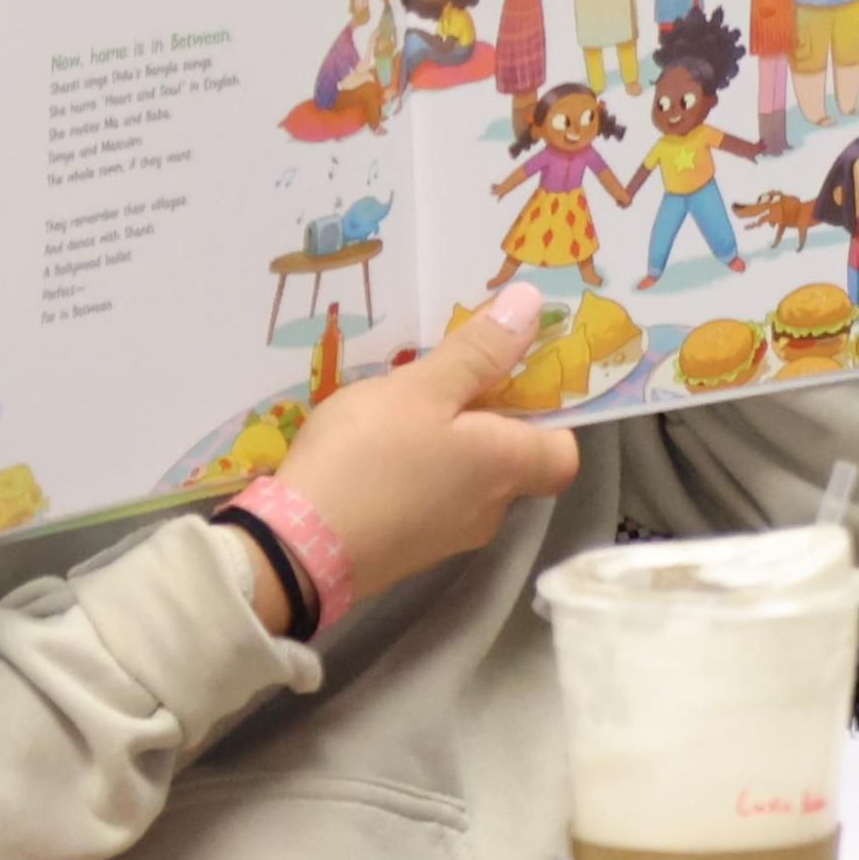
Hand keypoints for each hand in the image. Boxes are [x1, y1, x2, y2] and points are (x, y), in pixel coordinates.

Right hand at [267, 282, 582, 614]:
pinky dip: (412, 474)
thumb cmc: (369, 456)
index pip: (563, 453)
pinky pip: (427, 501)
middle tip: (438, 380)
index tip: (512, 379)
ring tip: (393, 412)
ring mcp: (446, 538)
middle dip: (483, 420)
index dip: (550, 416)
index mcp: (506, 468)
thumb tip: (532, 307)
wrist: (295, 550)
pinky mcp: (406, 552)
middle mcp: (490, 511)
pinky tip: (369, 452)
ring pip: (464, 480)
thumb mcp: (421, 387)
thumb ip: (478, 351)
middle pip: (509, 461)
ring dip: (442, 445)